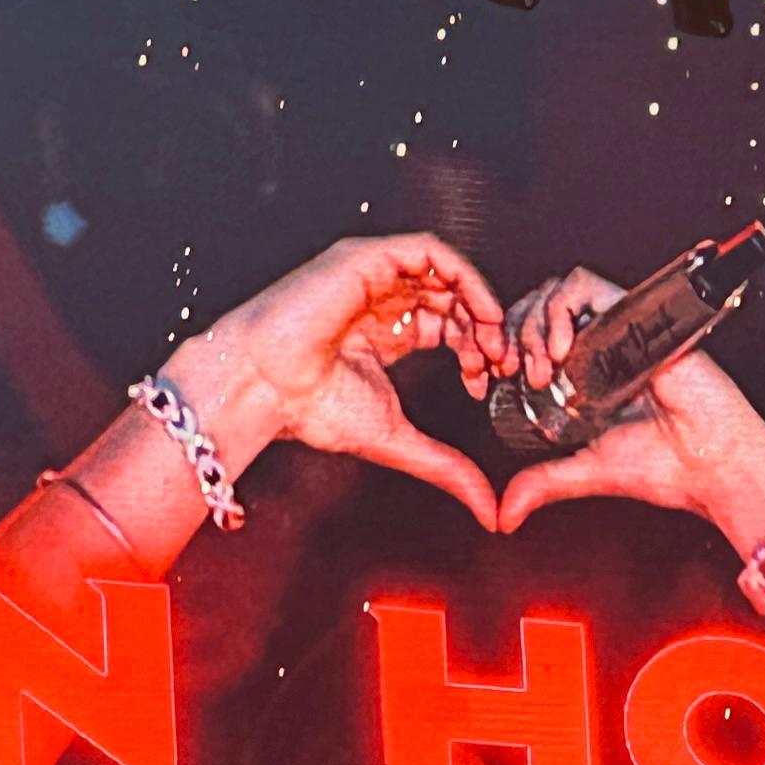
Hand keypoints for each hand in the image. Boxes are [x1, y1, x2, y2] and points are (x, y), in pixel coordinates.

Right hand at [179, 233, 508, 530]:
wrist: (264, 387)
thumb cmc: (308, 408)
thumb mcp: (398, 440)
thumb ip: (447, 468)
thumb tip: (490, 512)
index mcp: (383, 334)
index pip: (447, 327)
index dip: (476, 349)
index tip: (490, 381)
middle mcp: (380, 301)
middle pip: (451, 300)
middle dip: (484, 329)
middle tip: (500, 363)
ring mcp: (374, 275)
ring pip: (446, 273)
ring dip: (478, 303)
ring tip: (492, 339)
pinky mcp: (368, 258)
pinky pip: (431, 252)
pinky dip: (464, 277)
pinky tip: (479, 311)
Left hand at [489, 268, 764, 543]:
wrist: (711, 463)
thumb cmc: (666, 465)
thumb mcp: (585, 471)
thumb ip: (543, 484)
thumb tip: (503, 515)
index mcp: (583, 376)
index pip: (528, 340)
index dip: (502, 350)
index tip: (491, 379)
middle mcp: (597, 347)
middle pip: (533, 308)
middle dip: (508, 334)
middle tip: (508, 370)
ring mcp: (615, 329)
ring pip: (553, 292)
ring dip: (531, 323)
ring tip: (539, 366)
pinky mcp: (634, 316)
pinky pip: (584, 286)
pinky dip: (559, 309)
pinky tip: (559, 349)